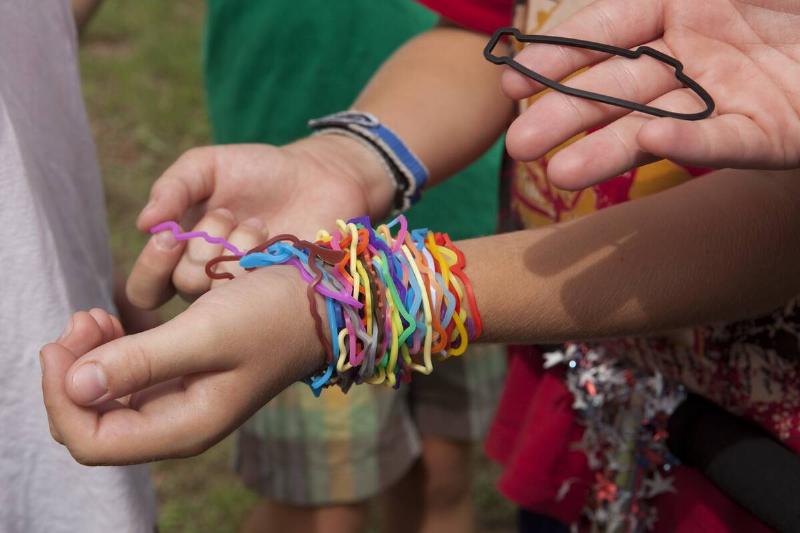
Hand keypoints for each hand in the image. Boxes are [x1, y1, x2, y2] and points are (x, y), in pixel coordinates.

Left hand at [41, 266, 323, 464]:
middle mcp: (178, 423)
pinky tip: (116, 320)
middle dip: (73, 373)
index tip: (63, 341)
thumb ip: (141, 360)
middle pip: (93, 421)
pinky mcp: (185, 377)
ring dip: (89, 357)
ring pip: (107, 397)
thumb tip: (74, 385)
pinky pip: (128, 376)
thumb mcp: (207, 333)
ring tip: (96, 316)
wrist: (320, 302)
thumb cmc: (272, 316)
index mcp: (184, 427)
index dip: (61, 397)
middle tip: (84, 319)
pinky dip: (112, 349)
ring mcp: (181, 401)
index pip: (92, 440)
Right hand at [127, 135, 392, 307]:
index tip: (169, 235)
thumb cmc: (259, 171)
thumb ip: (174, 187)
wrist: (319, 175)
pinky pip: (260, 297)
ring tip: (259, 224)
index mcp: (183, 257)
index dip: (152, 267)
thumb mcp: (208, 166)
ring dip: (236, 251)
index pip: (147, 288)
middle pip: (184, 289)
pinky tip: (277, 239)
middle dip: (201, 250)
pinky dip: (264, 264)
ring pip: (222, 294)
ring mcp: (249, 293)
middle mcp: (212, 282)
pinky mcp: (282, 295)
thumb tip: (144, 223)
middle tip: (226, 217)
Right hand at [502, 0, 799, 188]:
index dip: (560, 54)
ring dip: (605, 147)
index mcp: (684, 0)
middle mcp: (696, 49)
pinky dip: (685, 142)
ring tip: (556, 173)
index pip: (607, 28)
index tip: (513, 79)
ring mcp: (729, 94)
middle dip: (565, 111)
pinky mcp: (769, 133)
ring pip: (655, 122)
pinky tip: (647, 145)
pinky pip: (722, 139)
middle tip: (520, 141)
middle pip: (618, 84)